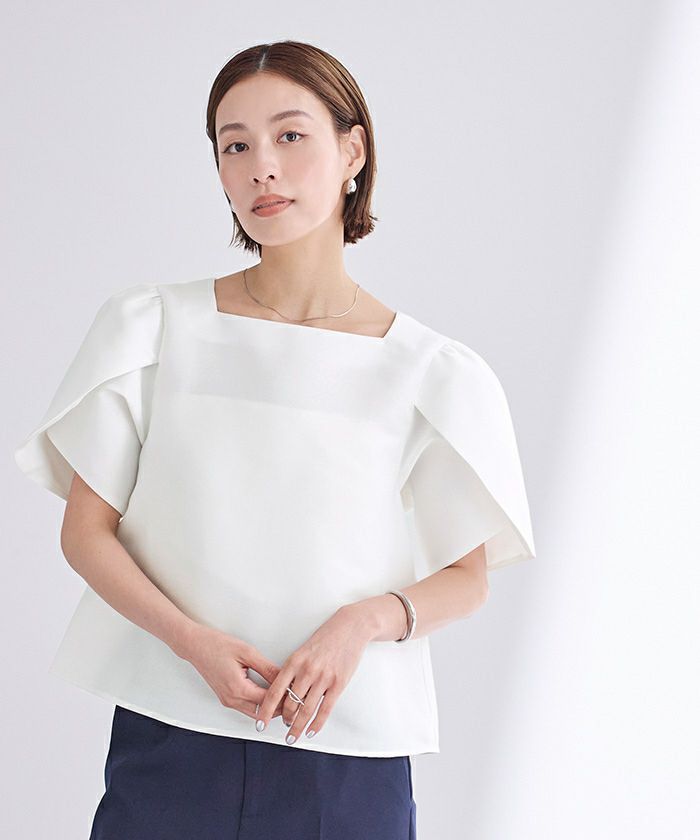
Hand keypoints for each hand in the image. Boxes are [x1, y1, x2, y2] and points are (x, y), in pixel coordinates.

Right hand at [182, 624, 286, 719]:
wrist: (195, 646)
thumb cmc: (216, 645)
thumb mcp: (247, 652)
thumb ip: (267, 668)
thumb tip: (284, 677)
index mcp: (238, 689)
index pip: (268, 701)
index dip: (284, 697)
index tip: (296, 691)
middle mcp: (232, 700)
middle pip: (262, 713)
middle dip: (279, 707)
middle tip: (293, 696)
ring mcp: (227, 701)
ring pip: (254, 712)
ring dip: (269, 707)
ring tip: (283, 694)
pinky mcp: (226, 698)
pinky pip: (246, 707)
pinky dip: (259, 703)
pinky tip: (268, 692)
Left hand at [255, 605, 372, 743]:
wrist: (350, 627)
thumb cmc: (326, 638)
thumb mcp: (303, 650)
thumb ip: (294, 670)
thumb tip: (284, 692)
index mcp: (294, 661)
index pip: (274, 692)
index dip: (265, 711)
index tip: (260, 723)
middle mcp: (307, 671)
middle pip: (290, 704)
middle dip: (285, 719)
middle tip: (283, 725)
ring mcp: (323, 678)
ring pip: (306, 710)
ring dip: (297, 726)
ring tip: (293, 735)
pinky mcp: (339, 683)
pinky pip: (325, 710)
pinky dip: (316, 724)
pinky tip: (311, 731)